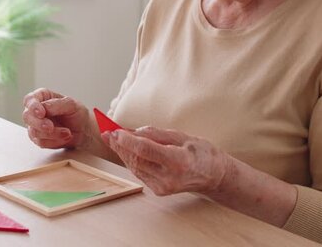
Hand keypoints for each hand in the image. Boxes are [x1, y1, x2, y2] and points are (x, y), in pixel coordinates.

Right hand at [22, 88, 88, 148]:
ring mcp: (36, 125)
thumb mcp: (72, 105)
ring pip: (34, 131)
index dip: (33, 106)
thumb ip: (57, 104)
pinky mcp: (39, 138)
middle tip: (50, 127)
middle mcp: (36, 111)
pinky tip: (64, 137)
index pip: (30, 99)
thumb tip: (45, 107)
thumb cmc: (77, 114)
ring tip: (67, 133)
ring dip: (51, 134)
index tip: (41, 113)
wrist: (84, 131)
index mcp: (43, 97)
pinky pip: (41, 142)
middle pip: (27, 116)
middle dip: (39, 123)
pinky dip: (54, 141)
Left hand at [102, 126, 230, 195]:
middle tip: (108, 132)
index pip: (145, 150)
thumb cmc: (200, 152)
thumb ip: (154, 134)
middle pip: (136, 159)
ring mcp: (163, 187)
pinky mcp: (158, 190)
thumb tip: (131, 131)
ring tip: (113, 138)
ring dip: (122, 152)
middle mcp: (169, 177)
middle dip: (120, 145)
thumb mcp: (180, 135)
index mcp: (178, 161)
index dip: (127, 140)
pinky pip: (139, 172)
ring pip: (134, 167)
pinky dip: (131, 160)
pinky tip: (126, 150)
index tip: (114, 131)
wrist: (213, 175)